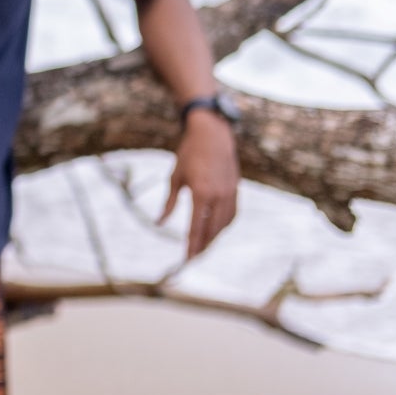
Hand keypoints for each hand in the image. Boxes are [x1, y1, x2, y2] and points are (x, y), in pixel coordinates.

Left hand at [160, 109, 238, 258]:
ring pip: (224, 224)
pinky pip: (232, 214)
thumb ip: (169, 202)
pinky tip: (215, 231)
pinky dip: (223, 225)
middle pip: (212, 230)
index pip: (196, 226)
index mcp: (202, 193)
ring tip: (203, 247)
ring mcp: (230, 193)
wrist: (213, 135)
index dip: (191, 245)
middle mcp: (219, 196)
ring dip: (214, 237)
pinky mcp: (236, 190)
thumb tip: (159, 223)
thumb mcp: (175, 177)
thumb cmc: (189, 154)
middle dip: (203, 246)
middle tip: (193, 258)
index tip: (186, 259)